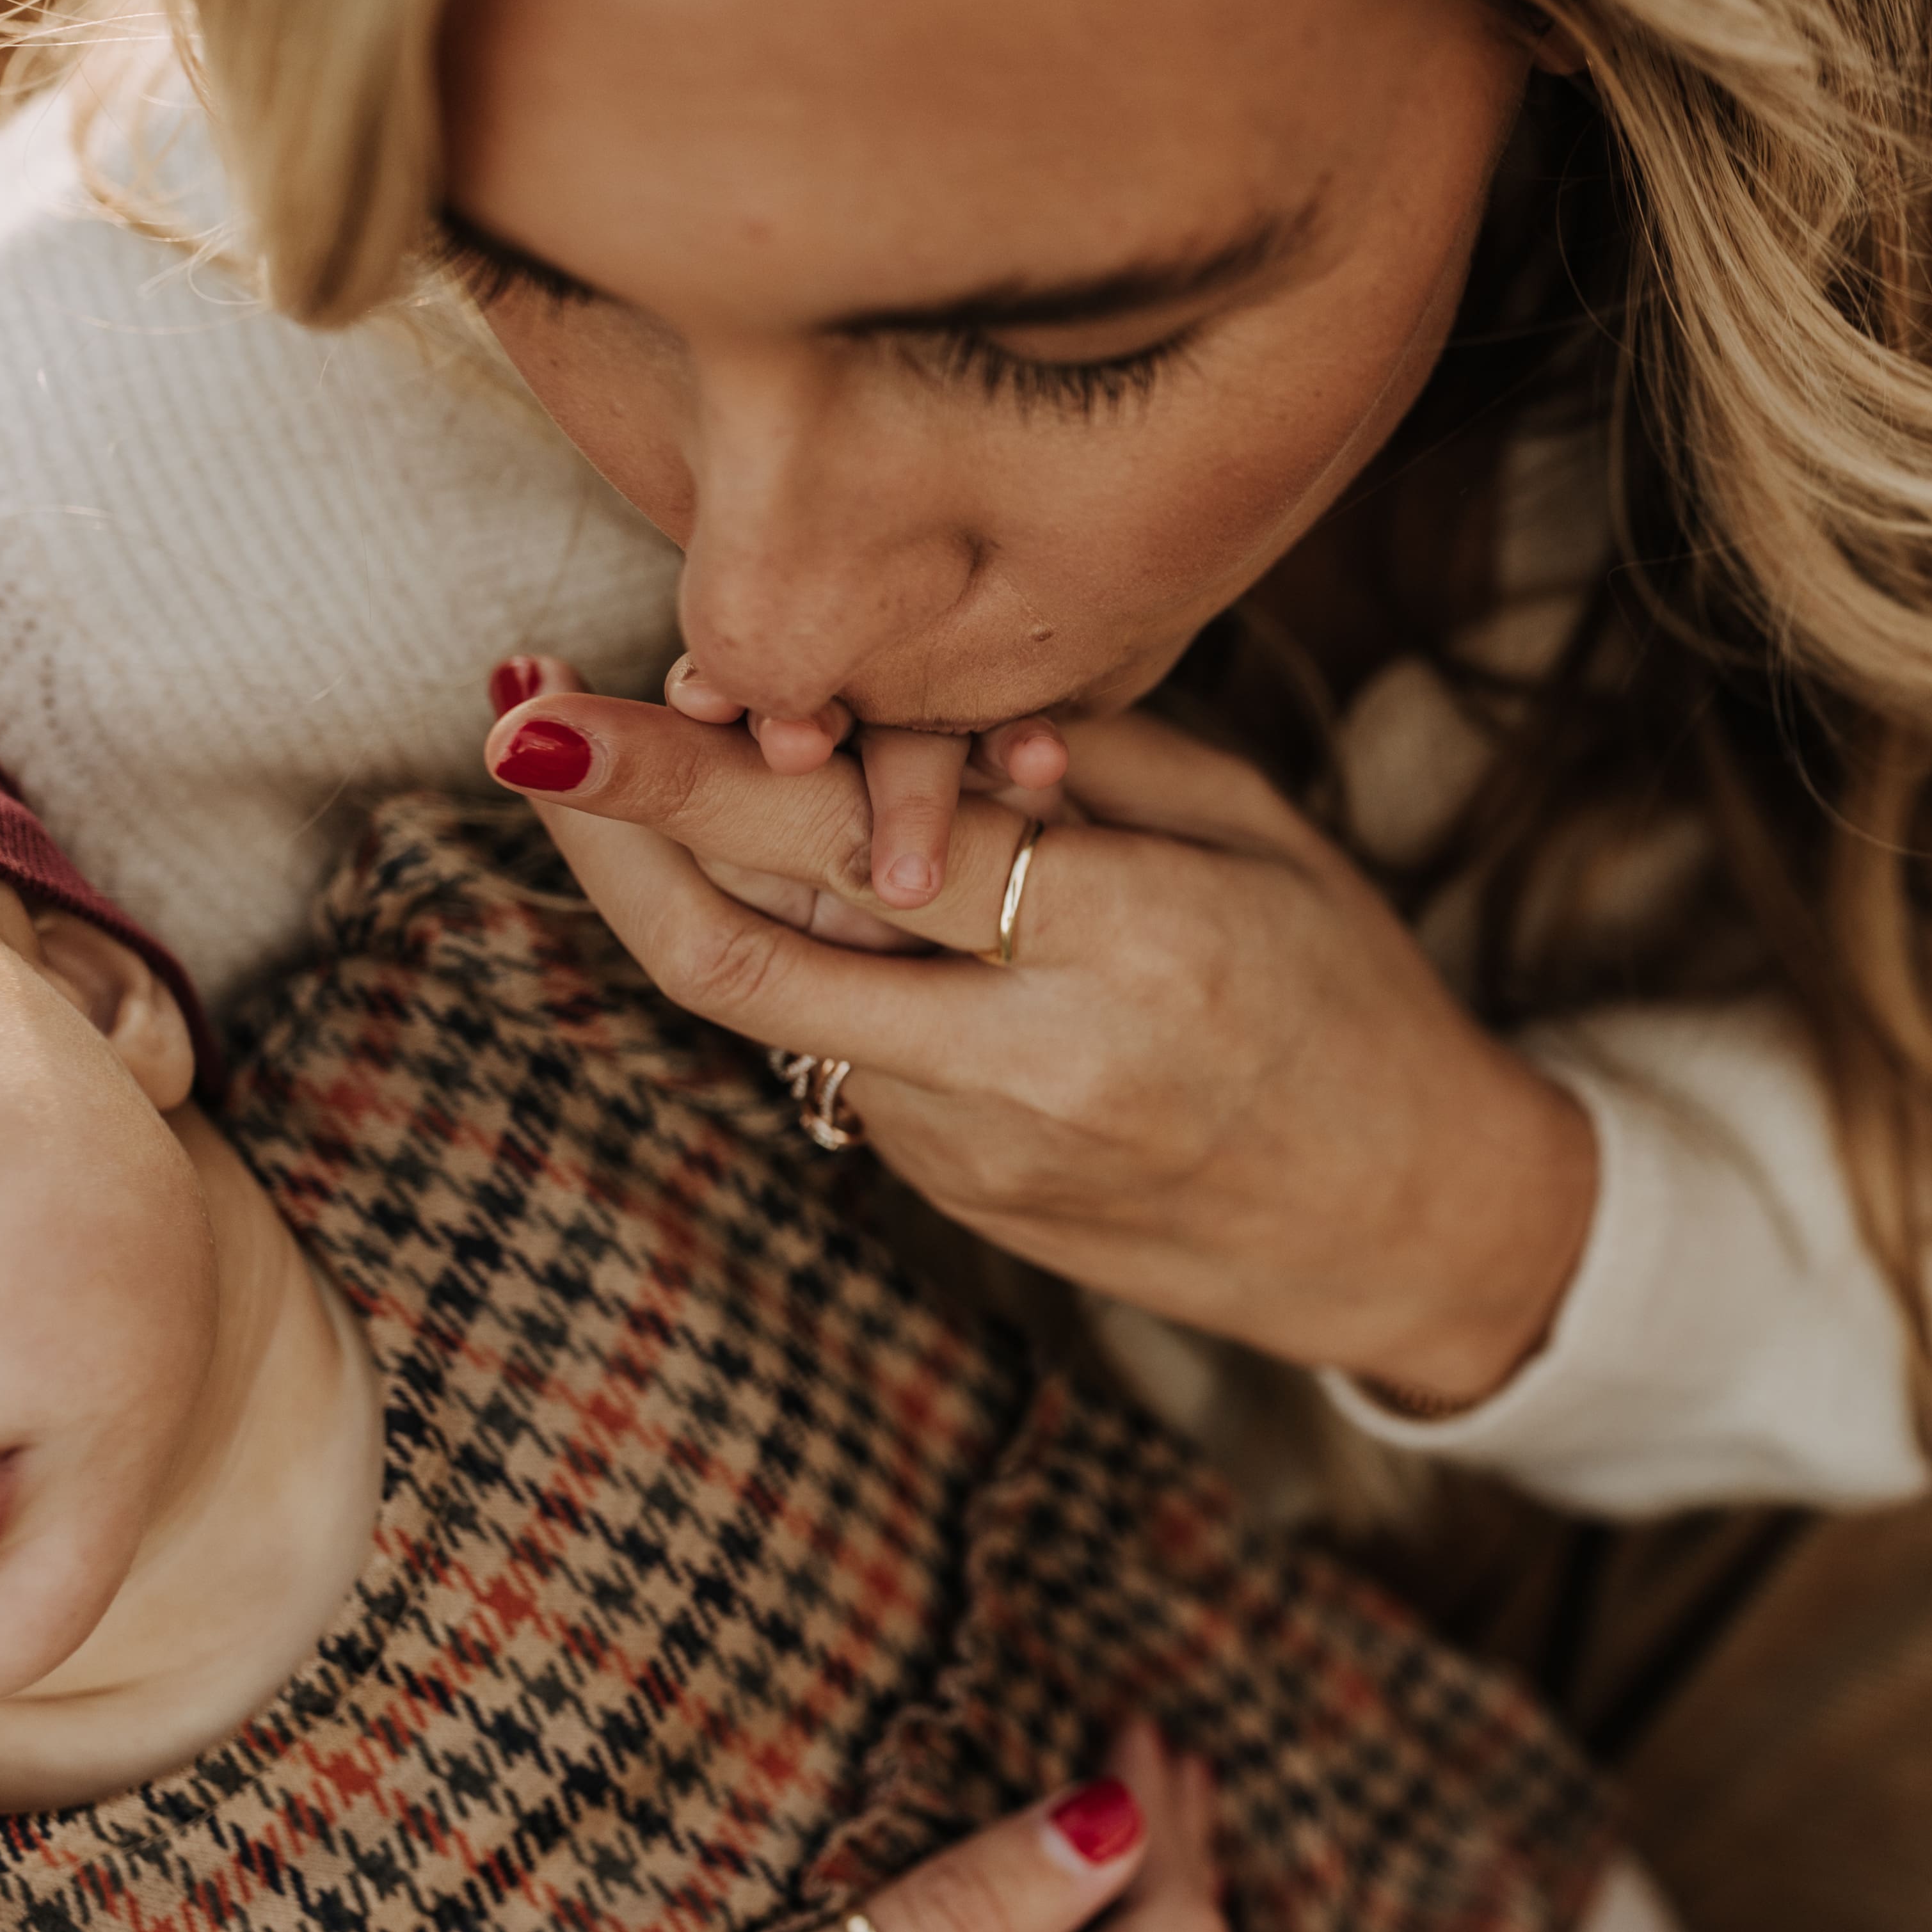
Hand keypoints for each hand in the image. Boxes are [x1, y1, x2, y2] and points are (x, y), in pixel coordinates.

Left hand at [480, 680, 1597, 1403]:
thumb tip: (909, 716)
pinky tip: (838, 895)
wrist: (1414, 1225)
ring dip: (704, 886)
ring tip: (667, 777)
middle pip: (738, 958)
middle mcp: (1038, 1067)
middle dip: (602, 836)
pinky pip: (841, 1057)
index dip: (674, 776)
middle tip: (517, 724)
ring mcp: (983, 1155)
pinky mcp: (962, 1199)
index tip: (539, 706)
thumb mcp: (1258, 833)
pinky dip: (809, 959)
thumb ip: (1082, 763)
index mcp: (1137, 951)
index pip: (850, 852)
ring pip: (773, 1008)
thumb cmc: (1355, 995)